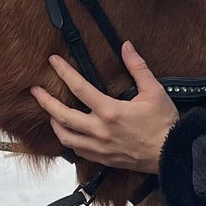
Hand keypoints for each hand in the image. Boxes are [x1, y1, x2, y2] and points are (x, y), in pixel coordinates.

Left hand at [31, 41, 178, 172]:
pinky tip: (68, 133)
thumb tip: (126, 47)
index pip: (79, 87)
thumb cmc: (164, 124)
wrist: (172, 154)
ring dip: (54, 123)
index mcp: (110, 111)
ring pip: (65, 137)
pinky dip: (69, 141)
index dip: (63, 72)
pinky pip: (78, 151)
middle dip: (45, 102)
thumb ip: (138, 67)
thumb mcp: (154, 91)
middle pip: (62, 116)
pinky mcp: (102, 159)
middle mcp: (99, 131)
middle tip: (34, 91)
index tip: (53, 61)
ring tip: (50, 113)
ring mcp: (99, 147)